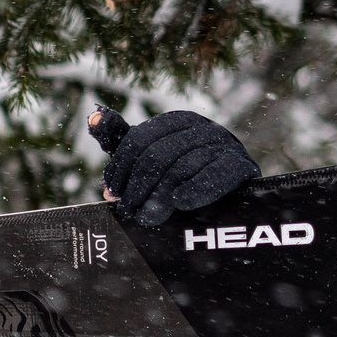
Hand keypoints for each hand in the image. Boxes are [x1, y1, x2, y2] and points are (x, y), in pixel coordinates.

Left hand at [87, 109, 259, 227]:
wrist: (234, 198)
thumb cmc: (185, 178)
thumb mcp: (151, 159)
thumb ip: (123, 143)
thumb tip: (94, 119)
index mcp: (176, 121)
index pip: (137, 141)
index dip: (120, 169)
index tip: (112, 192)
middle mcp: (202, 127)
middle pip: (156, 155)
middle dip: (136, 186)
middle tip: (128, 210)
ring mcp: (224, 144)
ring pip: (180, 168)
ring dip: (158, 198)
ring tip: (146, 217)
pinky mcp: (242, 166)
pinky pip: (214, 175)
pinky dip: (195, 190)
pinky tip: (181, 203)